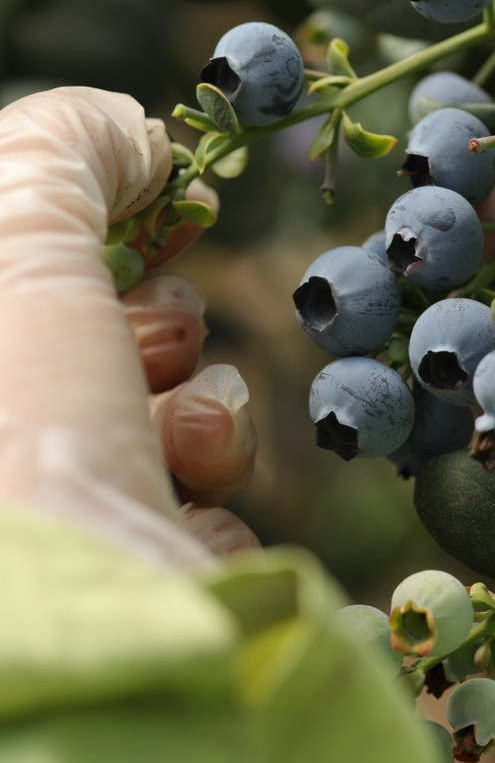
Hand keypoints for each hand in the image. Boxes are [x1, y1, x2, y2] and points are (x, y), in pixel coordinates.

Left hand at [0, 86, 259, 567]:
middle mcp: (6, 446)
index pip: (37, 269)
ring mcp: (62, 522)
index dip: (102, 221)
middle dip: (155, 327)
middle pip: (103, 345)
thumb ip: (64, 146)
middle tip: (147, 341)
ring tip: (182, 441)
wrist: (77, 629)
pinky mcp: (126, 588)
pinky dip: (206, 499)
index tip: (166, 201)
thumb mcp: (11, 225)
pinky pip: (195, 510)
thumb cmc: (15, 420)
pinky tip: (184, 515)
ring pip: (163, 426)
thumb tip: (132, 133)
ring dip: (198, 416)